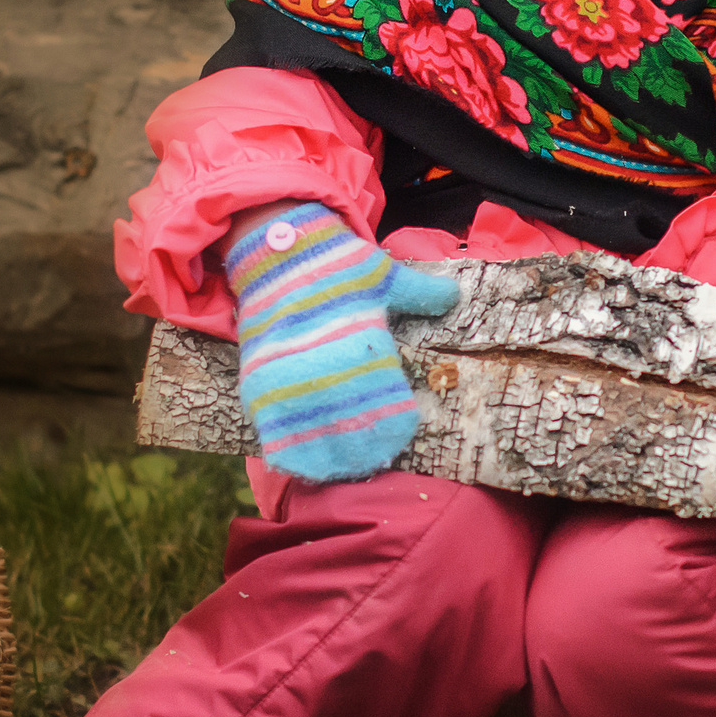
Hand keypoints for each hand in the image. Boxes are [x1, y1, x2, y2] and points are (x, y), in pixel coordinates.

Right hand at [224, 202, 458, 481]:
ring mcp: (290, 376)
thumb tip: (455, 296)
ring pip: (314, 436)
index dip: (392, 427)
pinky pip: (273, 428)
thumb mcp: (384, 275)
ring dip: (329, 456)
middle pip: (351, 428)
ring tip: (342, 468)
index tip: (398, 437)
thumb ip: (419, 293)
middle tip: (372, 460)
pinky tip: (303, 463)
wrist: (277, 249)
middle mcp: (328, 366)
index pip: (386, 404)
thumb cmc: (336, 264)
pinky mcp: (260, 380)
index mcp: (364, 344)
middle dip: (363, 447)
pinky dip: (289, 449)